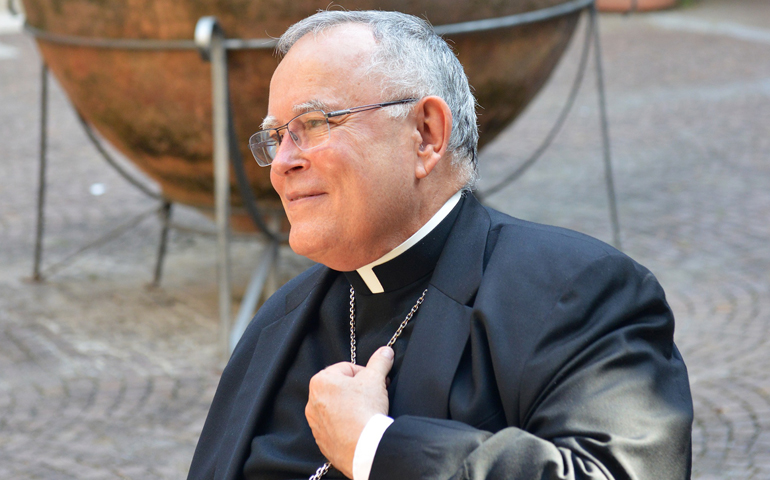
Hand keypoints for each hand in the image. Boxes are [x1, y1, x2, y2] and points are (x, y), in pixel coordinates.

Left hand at [305, 346, 394, 478]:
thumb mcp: (376, 379)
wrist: (364, 447)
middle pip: (340, 388)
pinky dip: (346, 425)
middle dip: (357, 390)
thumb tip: (385, 352)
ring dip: (351, 407)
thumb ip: (379, 362)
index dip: (365, 374)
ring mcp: (315, 423)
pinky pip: (335, 427)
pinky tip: (360, 427)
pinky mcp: (322, 440)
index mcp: (320, 381)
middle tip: (373, 395)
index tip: (376, 382)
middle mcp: (312, 402)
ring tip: (366, 413)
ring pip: (337, 407)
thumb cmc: (365, 410)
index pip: (347, 369)